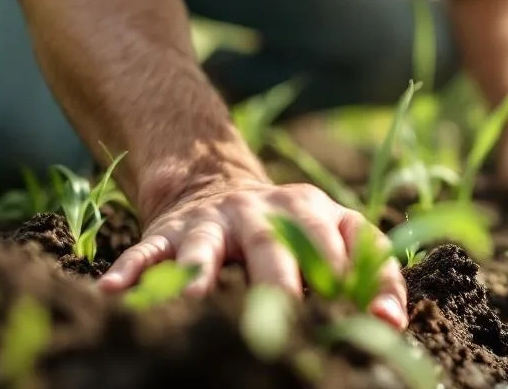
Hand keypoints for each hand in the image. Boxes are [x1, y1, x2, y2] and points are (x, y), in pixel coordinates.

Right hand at [97, 177, 407, 329]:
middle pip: (275, 244)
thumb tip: (394, 325)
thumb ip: (370, 272)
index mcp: (313, 210)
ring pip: (206, 246)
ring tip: (192, 298)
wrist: (211, 182)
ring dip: (199, 272)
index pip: (347, 240)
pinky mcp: (169, 232)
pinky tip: (113, 291)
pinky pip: (146, 251)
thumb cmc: (288, 228)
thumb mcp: (331, 233)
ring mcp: (213, 221)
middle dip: (281, 280)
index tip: (376, 319)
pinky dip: (131, 270)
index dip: (363, 278)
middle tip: (285, 314)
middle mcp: (263, 211)